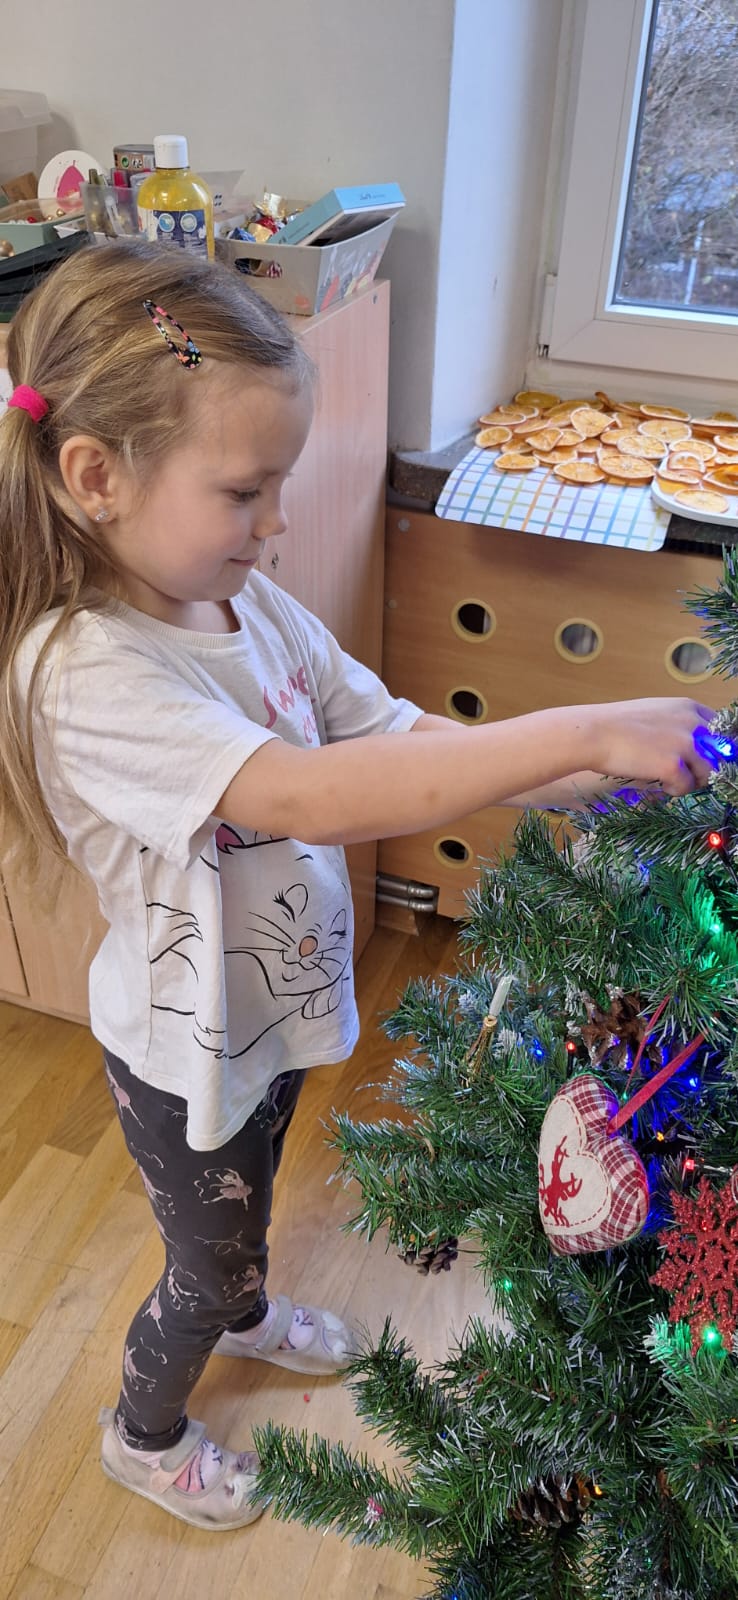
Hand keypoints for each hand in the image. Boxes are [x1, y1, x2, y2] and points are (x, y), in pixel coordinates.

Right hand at [592, 698, 716, 795]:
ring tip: (671, 781)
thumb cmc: (616, 724)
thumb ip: (678, 723)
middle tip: (686, 774)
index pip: (722, 730)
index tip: (700, 759)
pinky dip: (675, 790)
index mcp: (688, 707)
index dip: (713, 748)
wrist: (592, 733)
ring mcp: (684, 744)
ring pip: (708, 772)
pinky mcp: (673, 765)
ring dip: (692, 781)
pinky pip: (687, 787)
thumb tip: (694, 745)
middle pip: (720, 753)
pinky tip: (660, 785)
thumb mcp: (655, 713)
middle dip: (706, 767)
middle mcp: (692, 722)